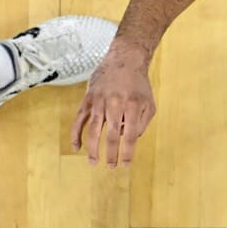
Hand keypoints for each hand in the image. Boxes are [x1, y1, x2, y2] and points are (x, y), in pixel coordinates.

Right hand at [72, 41, 154, 167]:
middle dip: (111, 154)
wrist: (124, 60)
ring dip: (93, 148)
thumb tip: (130, 140)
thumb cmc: (139, 85)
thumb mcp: (149, 103)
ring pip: (94, 129)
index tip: (125, 165)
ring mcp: (100, 101)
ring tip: (94, 162)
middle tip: (111, 167)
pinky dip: (76, 134)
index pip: (130, 135)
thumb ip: (143, 123)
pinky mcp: (88, 99)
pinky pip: (79, 119)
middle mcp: (115, 104)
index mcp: (133, 106)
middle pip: (112, 135)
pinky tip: (77, 147)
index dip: (127, 152)